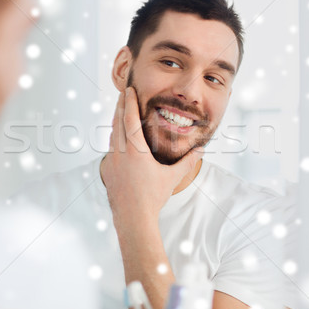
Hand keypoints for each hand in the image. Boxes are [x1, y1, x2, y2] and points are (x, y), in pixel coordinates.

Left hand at [101, 87, 202, 225]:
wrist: (132, 218)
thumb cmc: (153, 198)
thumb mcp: (172, 178)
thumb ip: (188, 162)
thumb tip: (202, 149)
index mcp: (135, 151)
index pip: (130, 119)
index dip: (129, 102)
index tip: (127, 90)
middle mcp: (120, 152)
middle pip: (117, 122)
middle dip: (120, 106)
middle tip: (122, 93)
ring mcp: (111, 161)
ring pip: (111, 134)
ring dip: (115, 121)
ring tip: (120, 111)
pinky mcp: (107, 170)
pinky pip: (109, 147)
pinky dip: (114, 137)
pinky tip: (118, 138)